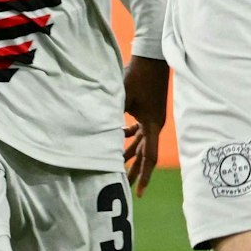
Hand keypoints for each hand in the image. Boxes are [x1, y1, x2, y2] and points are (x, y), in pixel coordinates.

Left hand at [121, 56, 169, 195]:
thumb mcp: (121, 98)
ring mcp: (152, 118)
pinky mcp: (148, 111)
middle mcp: (154, 125)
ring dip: (130, 154)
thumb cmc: (138, 76)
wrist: (151, 57)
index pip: (150, 157)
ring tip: (117, 167)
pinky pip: (139, 130)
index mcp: (152, 125)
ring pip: (141, 143)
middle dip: (135, 172)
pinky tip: (118, 136)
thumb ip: (111, 117)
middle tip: (125, 188)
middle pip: (145, 154)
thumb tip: (97, 132)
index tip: (139, 193)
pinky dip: (129, 136)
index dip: (145, 176)